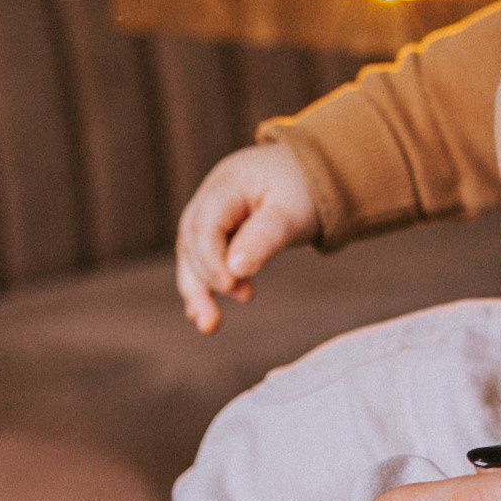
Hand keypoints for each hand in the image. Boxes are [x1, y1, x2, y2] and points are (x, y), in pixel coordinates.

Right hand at [176, 142, 318, 331]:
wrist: (310, 175)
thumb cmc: (304, 191)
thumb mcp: (292, 214)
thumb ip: (265, 238)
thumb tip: (235, 270)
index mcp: (228, 183)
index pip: (206, 224)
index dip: (211, 259)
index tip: (232, 287)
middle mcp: (210, 197)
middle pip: (191, 241)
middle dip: (201, 282)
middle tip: (215, 321)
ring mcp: (209, 214)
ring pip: (191, 254)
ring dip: (198, 289)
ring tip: (210, 325)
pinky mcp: (216, 233)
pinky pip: (202, 260)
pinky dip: (204, 285)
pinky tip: (204, 315)